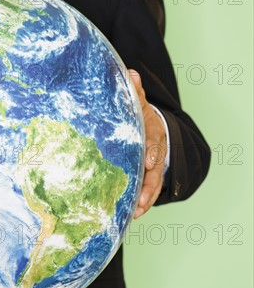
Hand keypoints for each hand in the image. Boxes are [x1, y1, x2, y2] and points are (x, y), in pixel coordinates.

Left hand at [129, 69, 166, 218]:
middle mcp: (156, 152)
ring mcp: (155, 166)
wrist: (155, 126)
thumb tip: (131, 73)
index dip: (152, 152)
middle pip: (156, 170)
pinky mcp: (149, 176)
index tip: (149, 162)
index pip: (155, 142)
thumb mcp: (140, 103)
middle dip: (149, 184)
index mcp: (154, 133)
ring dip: (146, 198)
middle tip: (141, 198)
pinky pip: (148, 190)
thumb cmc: (142, 116)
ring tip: (137, 212)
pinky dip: (143, 201)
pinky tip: (133, 214)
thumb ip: (135, 92)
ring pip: (154, 184)